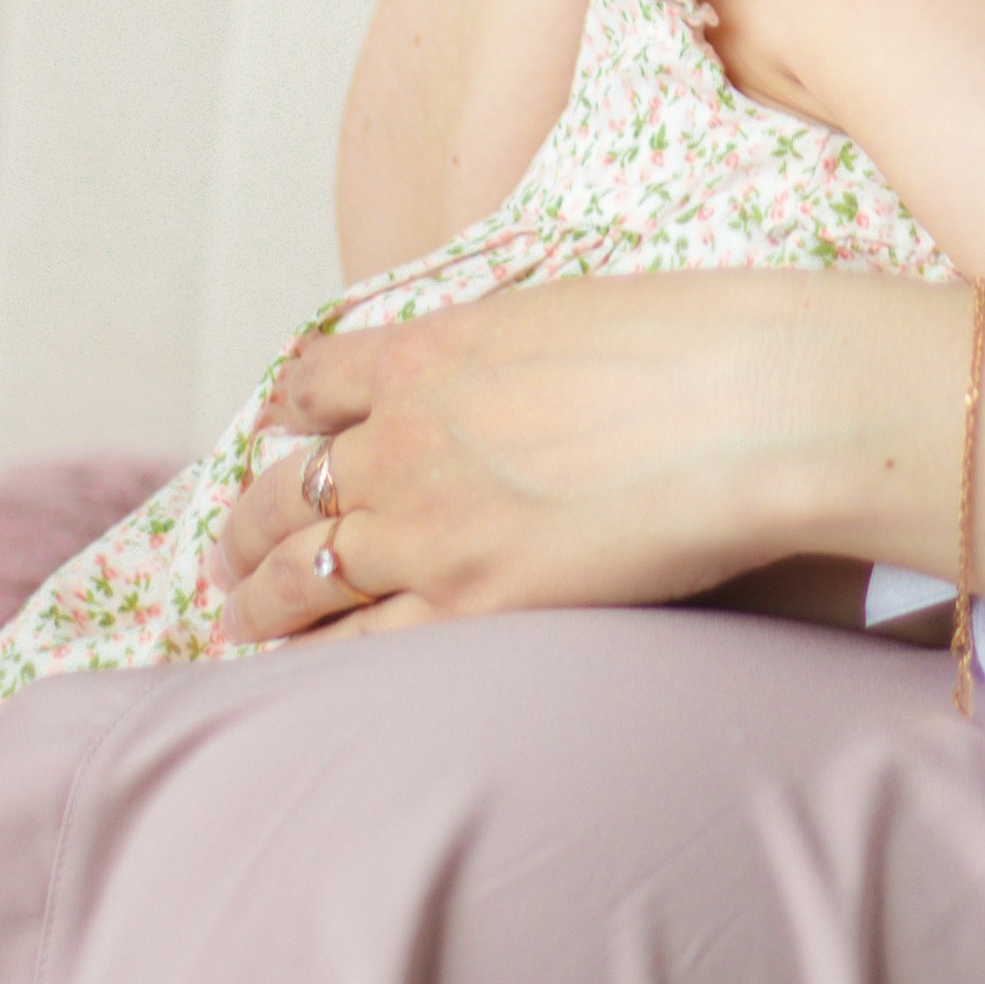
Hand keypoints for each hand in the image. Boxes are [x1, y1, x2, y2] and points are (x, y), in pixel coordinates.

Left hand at [210, 272, 875, 645]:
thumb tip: (507, 366)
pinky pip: (357, 649)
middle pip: (288, 488)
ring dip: (260, 597)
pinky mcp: (473, 606)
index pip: (315, 381)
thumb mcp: (568, 309)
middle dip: (252, 523)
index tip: (289, 431)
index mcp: (430, 352)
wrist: (747, 400)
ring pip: (299, 573)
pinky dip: (314, 661)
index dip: (292, 411)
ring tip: (245, 617)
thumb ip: (506, 347)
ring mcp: (428, 530)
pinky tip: (301, 674)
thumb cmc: (692, 340)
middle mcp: (405, 439)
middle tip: (237, 549)